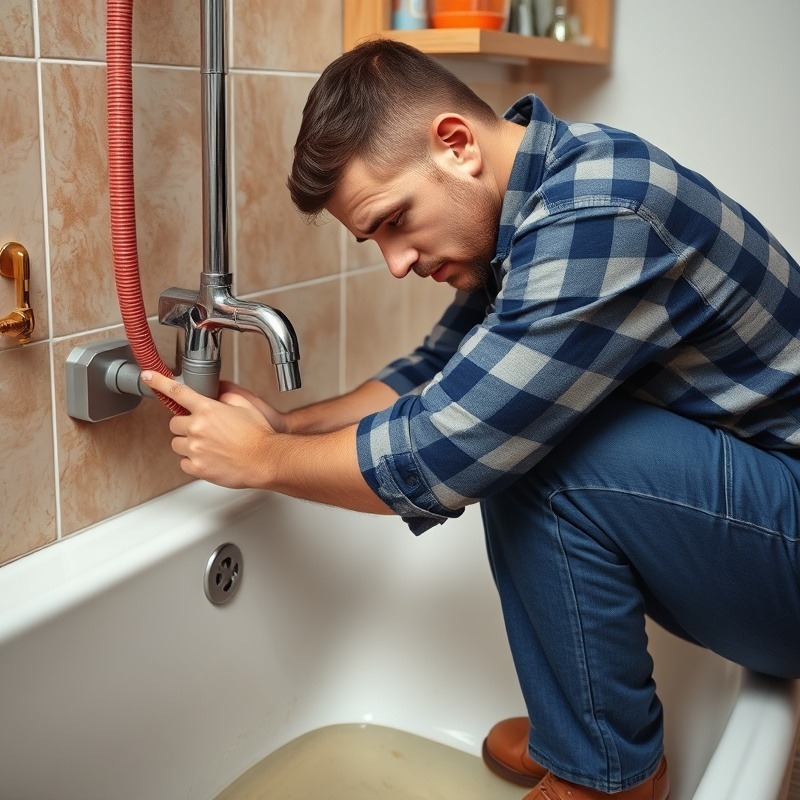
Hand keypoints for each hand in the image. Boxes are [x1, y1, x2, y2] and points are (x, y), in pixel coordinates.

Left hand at [142, 371, 275, 488]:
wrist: (266, 460)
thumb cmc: (259, 435)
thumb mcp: (245, 406)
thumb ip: (226, 398)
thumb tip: (218, 398)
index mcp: (207, 409)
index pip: (177, 391)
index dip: (159, 382)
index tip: (148, 376)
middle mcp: (197, 428)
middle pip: (174, 424)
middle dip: (186, 426)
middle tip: (203, 431)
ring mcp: (195, 449)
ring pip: (177, 444)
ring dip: (188, 444)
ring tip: (209, 447)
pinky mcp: (197, 468)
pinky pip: (184, 463)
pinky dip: (193, 461)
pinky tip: (210, 459)